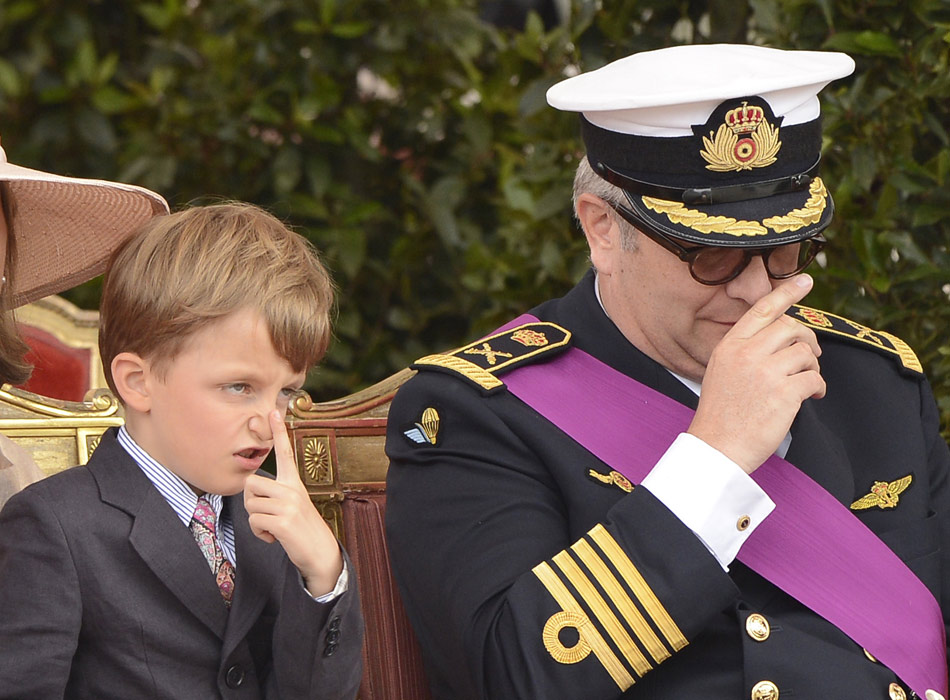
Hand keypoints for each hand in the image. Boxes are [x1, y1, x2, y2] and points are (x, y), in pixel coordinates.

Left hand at [244, 410, 343, 595]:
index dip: (279, 432)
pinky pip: (255, 521)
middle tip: (266, 514)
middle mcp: (292, 490)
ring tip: (273, 527)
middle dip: (252, 501)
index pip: (285, 453)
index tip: (274, 411)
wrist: (320, 553)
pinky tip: (274, 537)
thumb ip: (275, 494)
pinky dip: (260, 533)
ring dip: (256, 521)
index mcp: (294, 483)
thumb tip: (251, 491)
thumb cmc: (302, 530)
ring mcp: (288, 505)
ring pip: (250, 505)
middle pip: (251, 483)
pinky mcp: (282, 521)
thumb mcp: (292, 506)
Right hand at [688, 274, 825, 473]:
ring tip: (805, 383)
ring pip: (805, 353)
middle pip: (791, 328)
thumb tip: (783, 337)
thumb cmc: (721, 415)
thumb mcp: (722, 372)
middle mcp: (746, 354)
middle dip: (807, 340)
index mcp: (729, 347)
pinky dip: (818, 387)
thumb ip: (745, 351)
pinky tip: (811, 396)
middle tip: (811, 355)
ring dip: (812, 367)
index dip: (786, 293)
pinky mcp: (783, 394)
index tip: (805, 281)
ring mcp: (765, 373)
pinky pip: (814, 378)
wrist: (716, 448)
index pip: (761, 310)